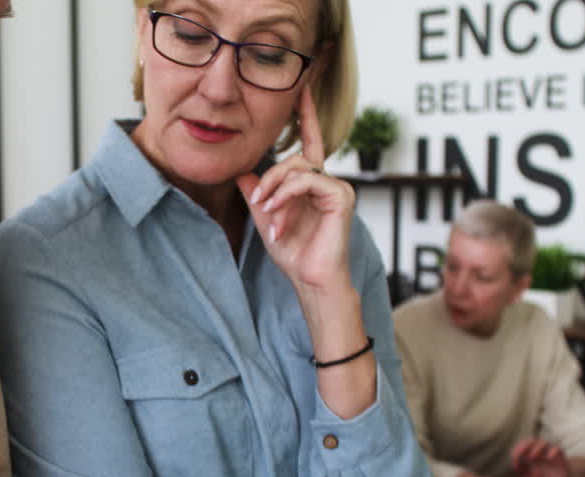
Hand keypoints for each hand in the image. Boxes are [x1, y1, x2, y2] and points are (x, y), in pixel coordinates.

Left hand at [236, 83, 355, 292]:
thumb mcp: (266, 219)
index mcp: (312, 182)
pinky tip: (278, 217)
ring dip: (276, 190)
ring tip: (267, 214)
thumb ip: (257, 194)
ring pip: (299, 168)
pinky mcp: (341, 196)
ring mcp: (337, 187)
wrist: (310, 279)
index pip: (309, 142)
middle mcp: (327, 181)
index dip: (305, 115)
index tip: (302, 89)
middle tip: (260, 204)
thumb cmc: (294, 253)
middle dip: (271, 178)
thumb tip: (242, 172)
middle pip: (295, 158)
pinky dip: (288, 196)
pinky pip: (308, 181)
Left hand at [510, 437, 573, 476]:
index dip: (519, 448)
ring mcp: (550, 455)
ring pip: (544, 443)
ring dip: (537, 447)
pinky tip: (549, 457)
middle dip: (527, 445)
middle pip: (533, 441)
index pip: (523, 445)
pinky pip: (559, 449)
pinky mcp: (561, 460)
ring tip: (532, 457)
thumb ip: (520, 469)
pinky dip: (554, 451)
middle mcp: (540, 453)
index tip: (515, 457)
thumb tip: (515, 462)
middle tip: (524, 455)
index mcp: (530, 455)